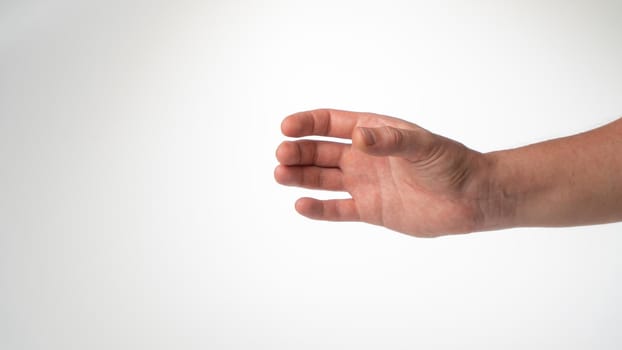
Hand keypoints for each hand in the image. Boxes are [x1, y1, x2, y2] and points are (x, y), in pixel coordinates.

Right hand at [275, 109, 500, 236]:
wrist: (470, 198)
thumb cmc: (451, 164)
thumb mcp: (422, 145)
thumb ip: (390, 141)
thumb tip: (358, 139)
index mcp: (373, 133)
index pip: (331, 123)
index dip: (307, 124)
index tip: (286, 128)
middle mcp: (363, 157)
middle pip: (321, 151)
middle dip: (299, 151)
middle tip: (281, 155)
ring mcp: (365, 184)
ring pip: (323, 179)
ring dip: (300, 176)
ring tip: (280, 175)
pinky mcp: (370, 210)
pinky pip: (338, 209)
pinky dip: (319, 209)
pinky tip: (301, 205)